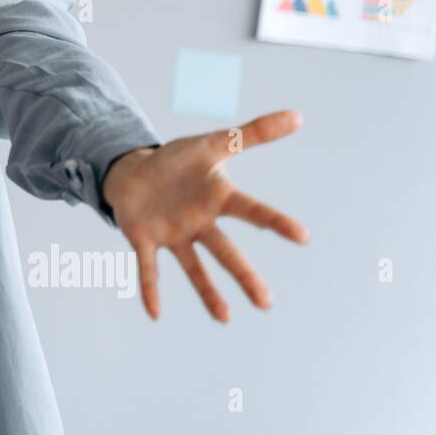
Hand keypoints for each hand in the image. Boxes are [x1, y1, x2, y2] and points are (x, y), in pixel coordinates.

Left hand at [101, 110, 308, 322]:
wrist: (134, 172)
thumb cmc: (178, 162)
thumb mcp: (213, 143)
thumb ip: (252, 133)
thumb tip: (297, 116)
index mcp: (218, 199)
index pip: (252, 211)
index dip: (275, 221)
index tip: (302, 236)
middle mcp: (200, 223)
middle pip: (225, 250)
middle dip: (244, 275)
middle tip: (266, 303)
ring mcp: (173, 234)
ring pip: (193, 266)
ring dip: (207, 292)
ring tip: (224, 318)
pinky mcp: (144, 239)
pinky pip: (148, 267)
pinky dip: (151, 289)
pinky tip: (155, 313)